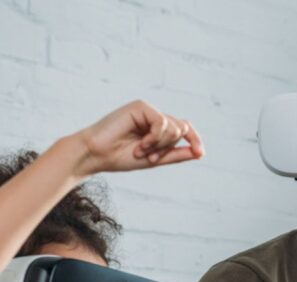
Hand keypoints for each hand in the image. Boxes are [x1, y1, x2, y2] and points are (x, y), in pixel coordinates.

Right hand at [71, 100, 204, 176]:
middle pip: (181, 129)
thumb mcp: (155, 160)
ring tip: (140, 150)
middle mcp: (154, 117)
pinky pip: (162, 123)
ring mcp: (147, 110)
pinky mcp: (140, 106)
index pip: (184, 128)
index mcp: (157, 128)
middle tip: (150, 158)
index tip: (200, 153)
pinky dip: (154, 138)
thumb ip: (176, 155)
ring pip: (174, 127)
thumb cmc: (120, 158)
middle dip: (168, 148)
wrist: (97, 155)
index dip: (195, 139)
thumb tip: (199, 152)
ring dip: (159, 145)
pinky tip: (140, 144)